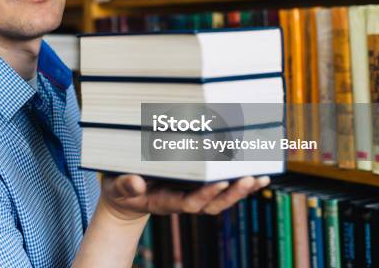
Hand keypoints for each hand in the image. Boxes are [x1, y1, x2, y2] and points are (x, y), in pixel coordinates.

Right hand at [99, 174, 270, 220]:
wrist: (126, 198)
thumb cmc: (120, 189)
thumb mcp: (117, 187)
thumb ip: (126, 186)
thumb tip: (135, 183)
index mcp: (164, 201)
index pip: (189, 202)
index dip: (207, 194)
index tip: (222, 181)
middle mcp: (182, 200)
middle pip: (213, 204)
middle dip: (233, 193)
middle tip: (250, 178)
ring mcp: (191, 195)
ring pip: (221, 198)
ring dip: (242, 190)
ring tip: (260, 177)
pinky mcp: (196, 188)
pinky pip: (220, 188)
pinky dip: (239, 183)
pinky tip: (256, 173)